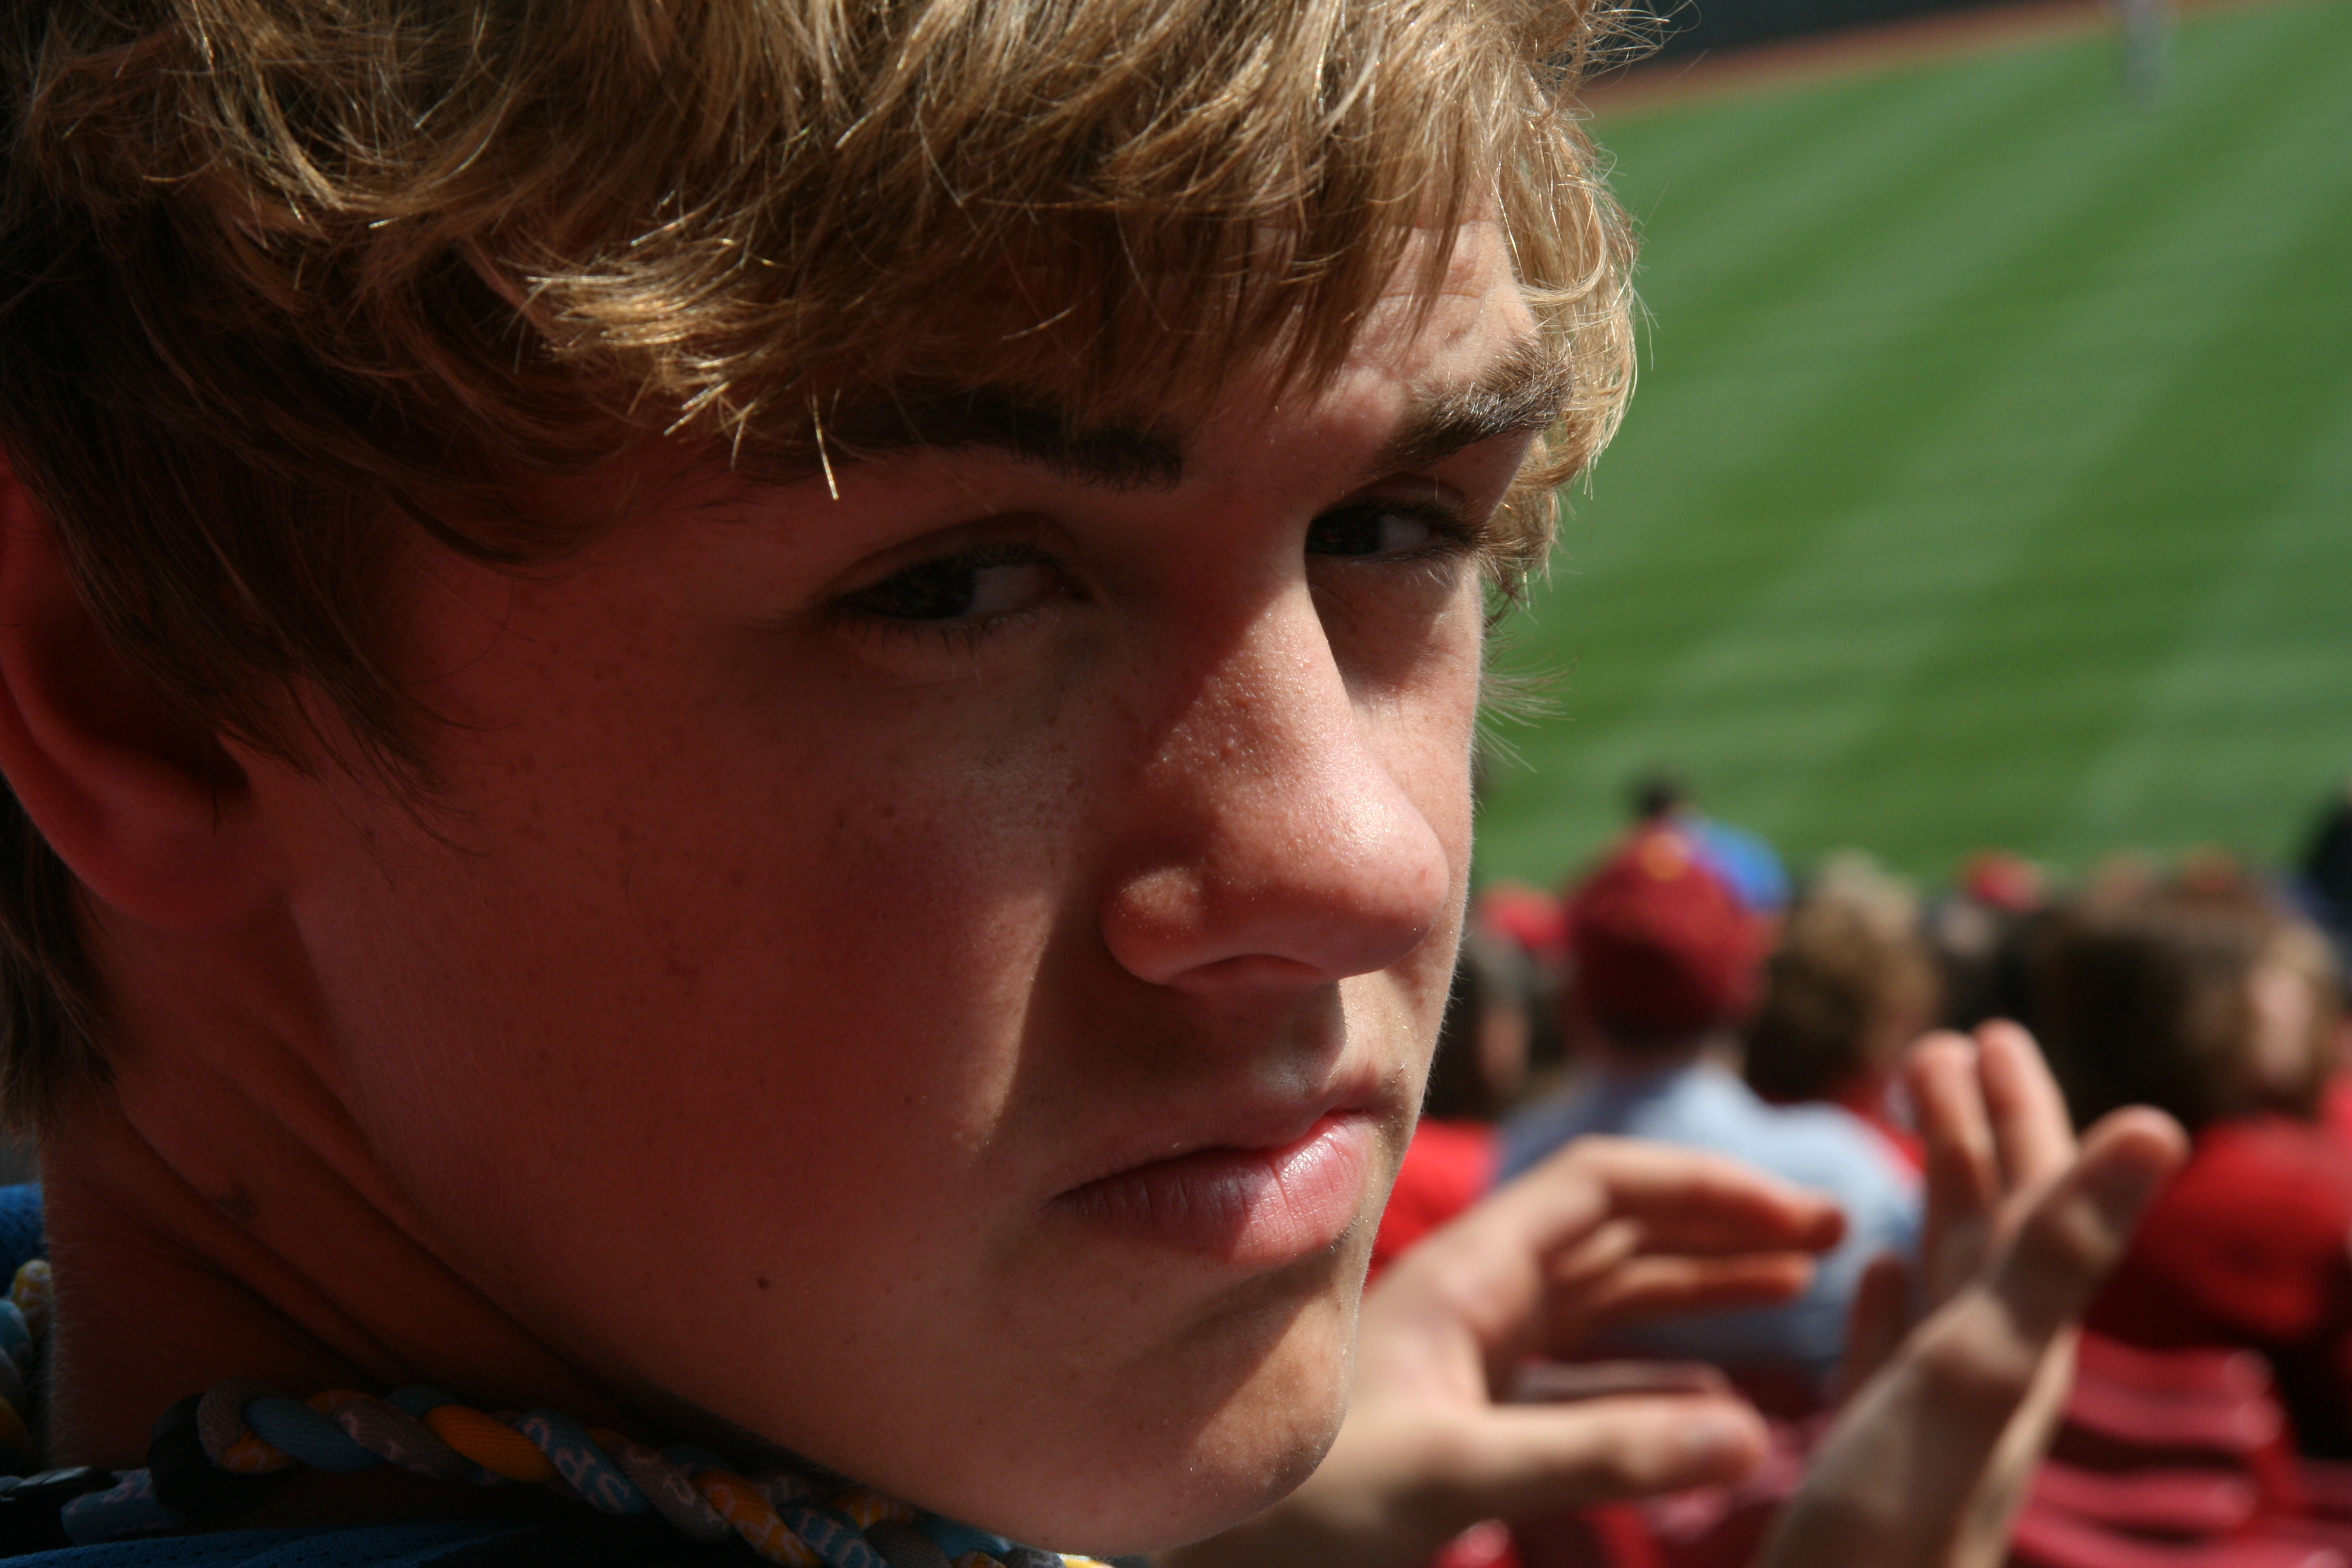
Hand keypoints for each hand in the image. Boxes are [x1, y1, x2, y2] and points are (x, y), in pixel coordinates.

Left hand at [1166, 1137, 1843, 1567]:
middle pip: (1618, 1232)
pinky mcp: (1470, 1414)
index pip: (1602, 1186)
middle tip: (1834, 1239)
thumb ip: (1598, 1454)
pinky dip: (1660, 1384)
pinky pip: (1585, 1379)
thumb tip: (1749, 1433)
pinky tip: (1723, 1408)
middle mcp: (1473, 1296)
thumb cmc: (1305, 1510)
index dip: (1707, 1188)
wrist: (1212, 1557)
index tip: (1802, 1219)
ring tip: (1802, 1293)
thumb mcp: (1453, 1475)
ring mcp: (1472, 1354)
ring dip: (1701, 1293)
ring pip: (1609, 1302)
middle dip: (1722, 1228)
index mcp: (1467, 1276)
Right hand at [1760, 1021, 2186, 1567]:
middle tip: (1940, 1046)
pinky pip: (1892, 1349)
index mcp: (2016, 1344)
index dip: (2019, 1113)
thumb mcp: (1980, 1370)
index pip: (2035, 1202)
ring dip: (1934, 1196)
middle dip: (1975, 1133)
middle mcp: (1986, 1372)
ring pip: (1947, 1278)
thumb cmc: (1890, 1528)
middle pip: (1995, 1228)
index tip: (1986, 1032)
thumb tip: (2163, 1123)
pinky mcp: (1875, 1451)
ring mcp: (1930, 1415)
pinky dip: (1887, 1296)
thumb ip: (2063, 1252)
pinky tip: (1874, 1273)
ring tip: (1909, 1133)